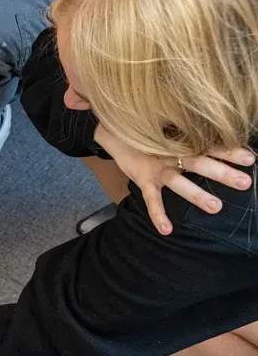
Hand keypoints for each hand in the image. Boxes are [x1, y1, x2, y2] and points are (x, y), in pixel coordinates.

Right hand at [94, 123, 253, 235]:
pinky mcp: (143, 180)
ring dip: (197, 195)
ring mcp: (157, 169)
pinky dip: (158, 215)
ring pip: (179, 183)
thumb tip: (212, 126)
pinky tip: (167, 230)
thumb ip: (187, 129)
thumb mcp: (168, 124)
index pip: (210, 145)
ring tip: (216, 207)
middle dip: (223, 173)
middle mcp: (171, 154)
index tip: (250, 158)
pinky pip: (151, 200)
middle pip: (200, 163)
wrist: (113, 132)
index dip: (229, 151)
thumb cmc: (147, 130)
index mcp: (182, 141)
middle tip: (244, 183)